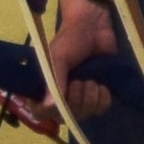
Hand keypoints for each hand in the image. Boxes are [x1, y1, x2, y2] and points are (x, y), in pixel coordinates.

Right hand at [46, 0, 119, 116]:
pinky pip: (100, 109)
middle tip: (79, 81)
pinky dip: (103, 99)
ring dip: (90, 98)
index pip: (40, 112)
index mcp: (45, 86)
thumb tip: (49, 107)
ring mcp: (81, 96)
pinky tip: (102, 85)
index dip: (49, 112)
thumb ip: (54, 80)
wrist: (95, 27)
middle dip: (76, 100)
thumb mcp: (58, 58)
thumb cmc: (71, 40)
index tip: (58, 102)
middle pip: (67, 117)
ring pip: (85, 114)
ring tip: (91, 80)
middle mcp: (61, 95)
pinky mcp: (98, 94)